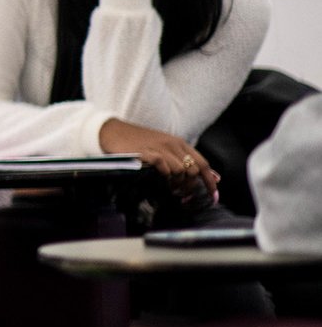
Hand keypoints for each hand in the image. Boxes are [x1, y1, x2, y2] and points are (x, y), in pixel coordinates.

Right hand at [100, 118, 219, 199]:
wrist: (113, 131)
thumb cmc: (138, 142)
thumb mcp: (164, 147)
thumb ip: (184, 159)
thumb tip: (212, 175)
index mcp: (179, 143)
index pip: (203, 163)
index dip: (210, 181)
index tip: (213, 195)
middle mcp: (172, 144)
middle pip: (193, 170)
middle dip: (190, 185)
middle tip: (181, 194)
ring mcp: (160, 148)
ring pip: (181, 170)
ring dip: (177, 183)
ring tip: (169, 187)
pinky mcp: (147, 153)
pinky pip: (164, 167)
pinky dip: (164, 175)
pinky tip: (158, 177)